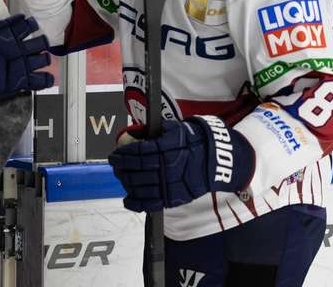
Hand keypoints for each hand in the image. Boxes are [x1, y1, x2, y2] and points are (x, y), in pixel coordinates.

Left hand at [108, 116, 252, 212]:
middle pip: (136, 169)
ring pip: (140, 186)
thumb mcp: (176, 130)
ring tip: (120, 176)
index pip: (137, 152)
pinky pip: (151, 203)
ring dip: (126, 182)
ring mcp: (169, 184)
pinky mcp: (173, 198)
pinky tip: (128, 199)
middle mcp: (165, 167)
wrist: (217, 161)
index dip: (123, 153)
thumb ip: (156, 131)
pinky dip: (136, 203)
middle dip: (121, 167)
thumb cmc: (194, 142)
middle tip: (114, 164)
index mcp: (165, 149)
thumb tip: (136, 132)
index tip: (115, 153)